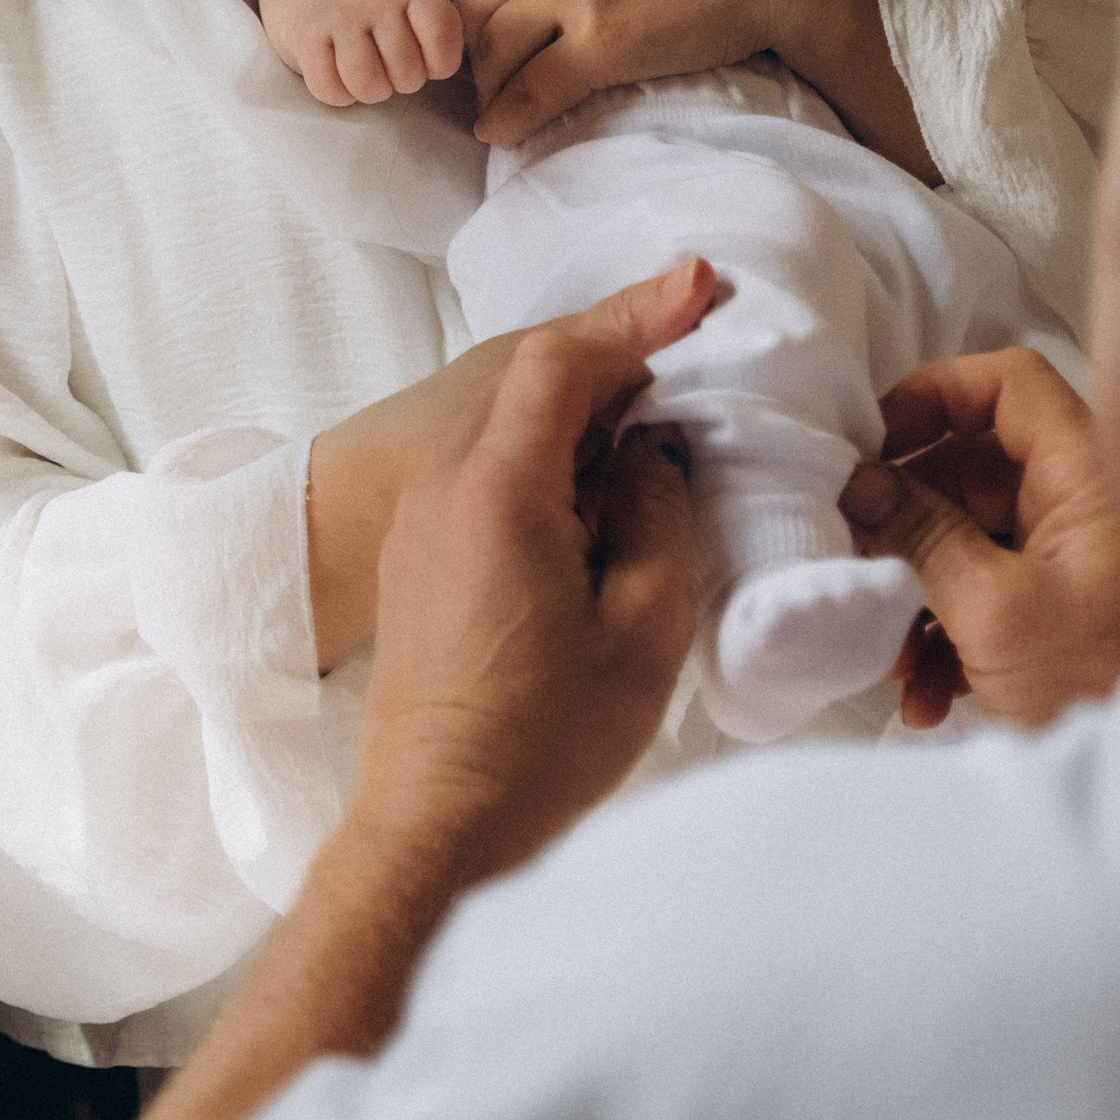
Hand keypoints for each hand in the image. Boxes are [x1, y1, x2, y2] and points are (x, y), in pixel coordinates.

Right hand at [259, 0, 462, 106]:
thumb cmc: (386, 17)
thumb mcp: (421, 9)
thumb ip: (443, 36)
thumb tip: (440, 68)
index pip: (441, 33)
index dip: (441, 63)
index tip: (429, 60)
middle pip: (407, 71)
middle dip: (404, 81)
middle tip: (393, 66)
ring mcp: (339, 15)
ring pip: (367, 83)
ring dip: (373, 91)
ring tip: (372, 75)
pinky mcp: (307, 36)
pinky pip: (330, 90)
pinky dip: (339, 94)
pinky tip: (342, 74)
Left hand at [347, 319, 700, 883]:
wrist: (433, 832)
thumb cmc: (544, 742)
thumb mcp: (643, 627)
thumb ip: (658, 514)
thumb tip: (652, 454)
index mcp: (496, 487)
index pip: (564, 360)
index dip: (637, 314)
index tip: (701, 287)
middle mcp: (443, 484)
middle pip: (530, 378)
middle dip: (615, 354)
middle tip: (694, 337)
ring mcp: (420, 522)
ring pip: (506, 423)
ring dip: (582, 409)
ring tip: (659, 422)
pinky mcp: (418, 560)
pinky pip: (486, 469)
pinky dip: (548, 454)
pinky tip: (600, 490)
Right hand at [841, 347, 1119, 729]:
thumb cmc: (1104, 680)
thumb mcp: (996, 611)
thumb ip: (922, 537)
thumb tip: (861, 483)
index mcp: (1086, 474)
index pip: (1009, 385)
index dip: (936, 396)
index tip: (874, 445)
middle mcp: (1081, 504)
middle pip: (971, 471)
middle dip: (909, 527)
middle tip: (860, 569)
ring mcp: (1071, 561)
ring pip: (969, 541)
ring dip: (919, 596)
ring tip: (896, 663)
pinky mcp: (1059, 614)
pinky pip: (986, 597)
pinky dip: (949, 637)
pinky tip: (929, 697)